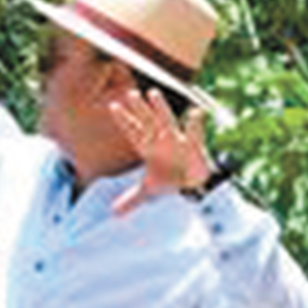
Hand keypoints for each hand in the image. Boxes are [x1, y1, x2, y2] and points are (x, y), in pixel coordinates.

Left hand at [105, 86, 212, 215]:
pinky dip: (195, 125)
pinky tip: (195, 112)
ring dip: (160, 108)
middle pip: (147, 122)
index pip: (133, 132)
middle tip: (130, 94)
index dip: (123, 120)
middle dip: (139, 109)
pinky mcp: (194, 147)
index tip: (112, 106)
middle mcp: (161, 140)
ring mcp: (177, 141)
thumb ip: (132, 199)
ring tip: (153, 94)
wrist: (194, 184)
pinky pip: (194, 134)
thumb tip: (114, 213)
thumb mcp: (150, 192)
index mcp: (149, 149)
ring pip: (167, 122)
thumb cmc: (171, 181)